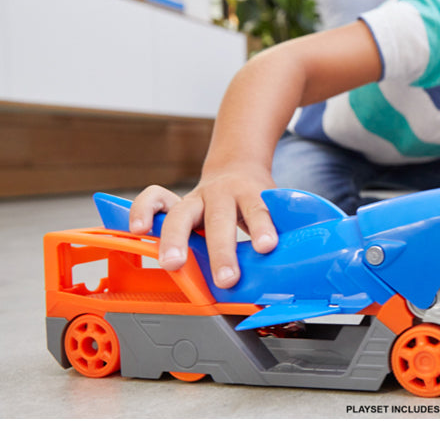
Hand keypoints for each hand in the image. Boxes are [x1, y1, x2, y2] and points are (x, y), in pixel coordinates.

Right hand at [129, 166, 277, 288]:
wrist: (238, 166)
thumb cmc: (256, 197)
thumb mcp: (276, 208)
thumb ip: (283, 231)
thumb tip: (299, 264)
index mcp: (251, 193)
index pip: (258, 209)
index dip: (263, 227)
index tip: (267, 246)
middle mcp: (221, 194)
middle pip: (220, 220)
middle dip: (222, 251)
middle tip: (226, 278)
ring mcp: (196, 197)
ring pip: (181, 214)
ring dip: (176, 240)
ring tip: (174, 264)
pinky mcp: (176, 202)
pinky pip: (153, 199)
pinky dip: (141, 211)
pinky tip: (136, 229)